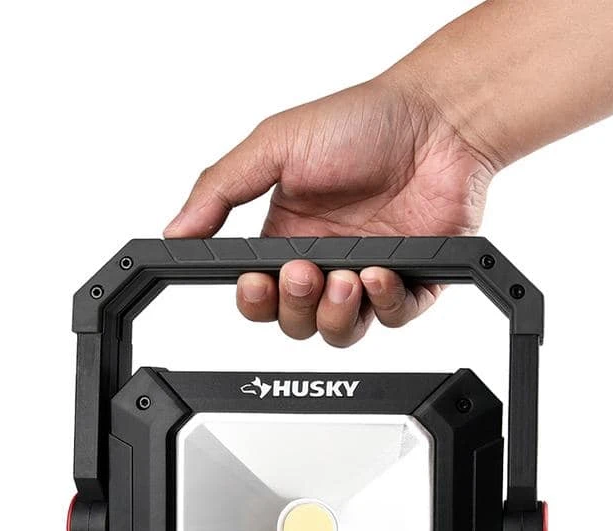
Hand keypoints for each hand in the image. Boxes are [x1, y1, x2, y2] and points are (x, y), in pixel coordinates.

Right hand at [164, 69, 495, 346]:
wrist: (438, 117)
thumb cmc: (362, 122)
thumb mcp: (274, 146)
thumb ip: (220, 190)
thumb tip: (175, 231)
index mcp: (288, 237)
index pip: (259, 294)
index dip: (254, 300)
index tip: (255, 282)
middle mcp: (326, 262)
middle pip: (295, 323)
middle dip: (294, 306)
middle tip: (304, 272)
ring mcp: (368, 275)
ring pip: (340, 332)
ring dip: (335, 314)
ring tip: (345, 277)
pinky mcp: (412, 283)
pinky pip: (392, 319)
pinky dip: (384, 306)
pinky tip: (379, 274)